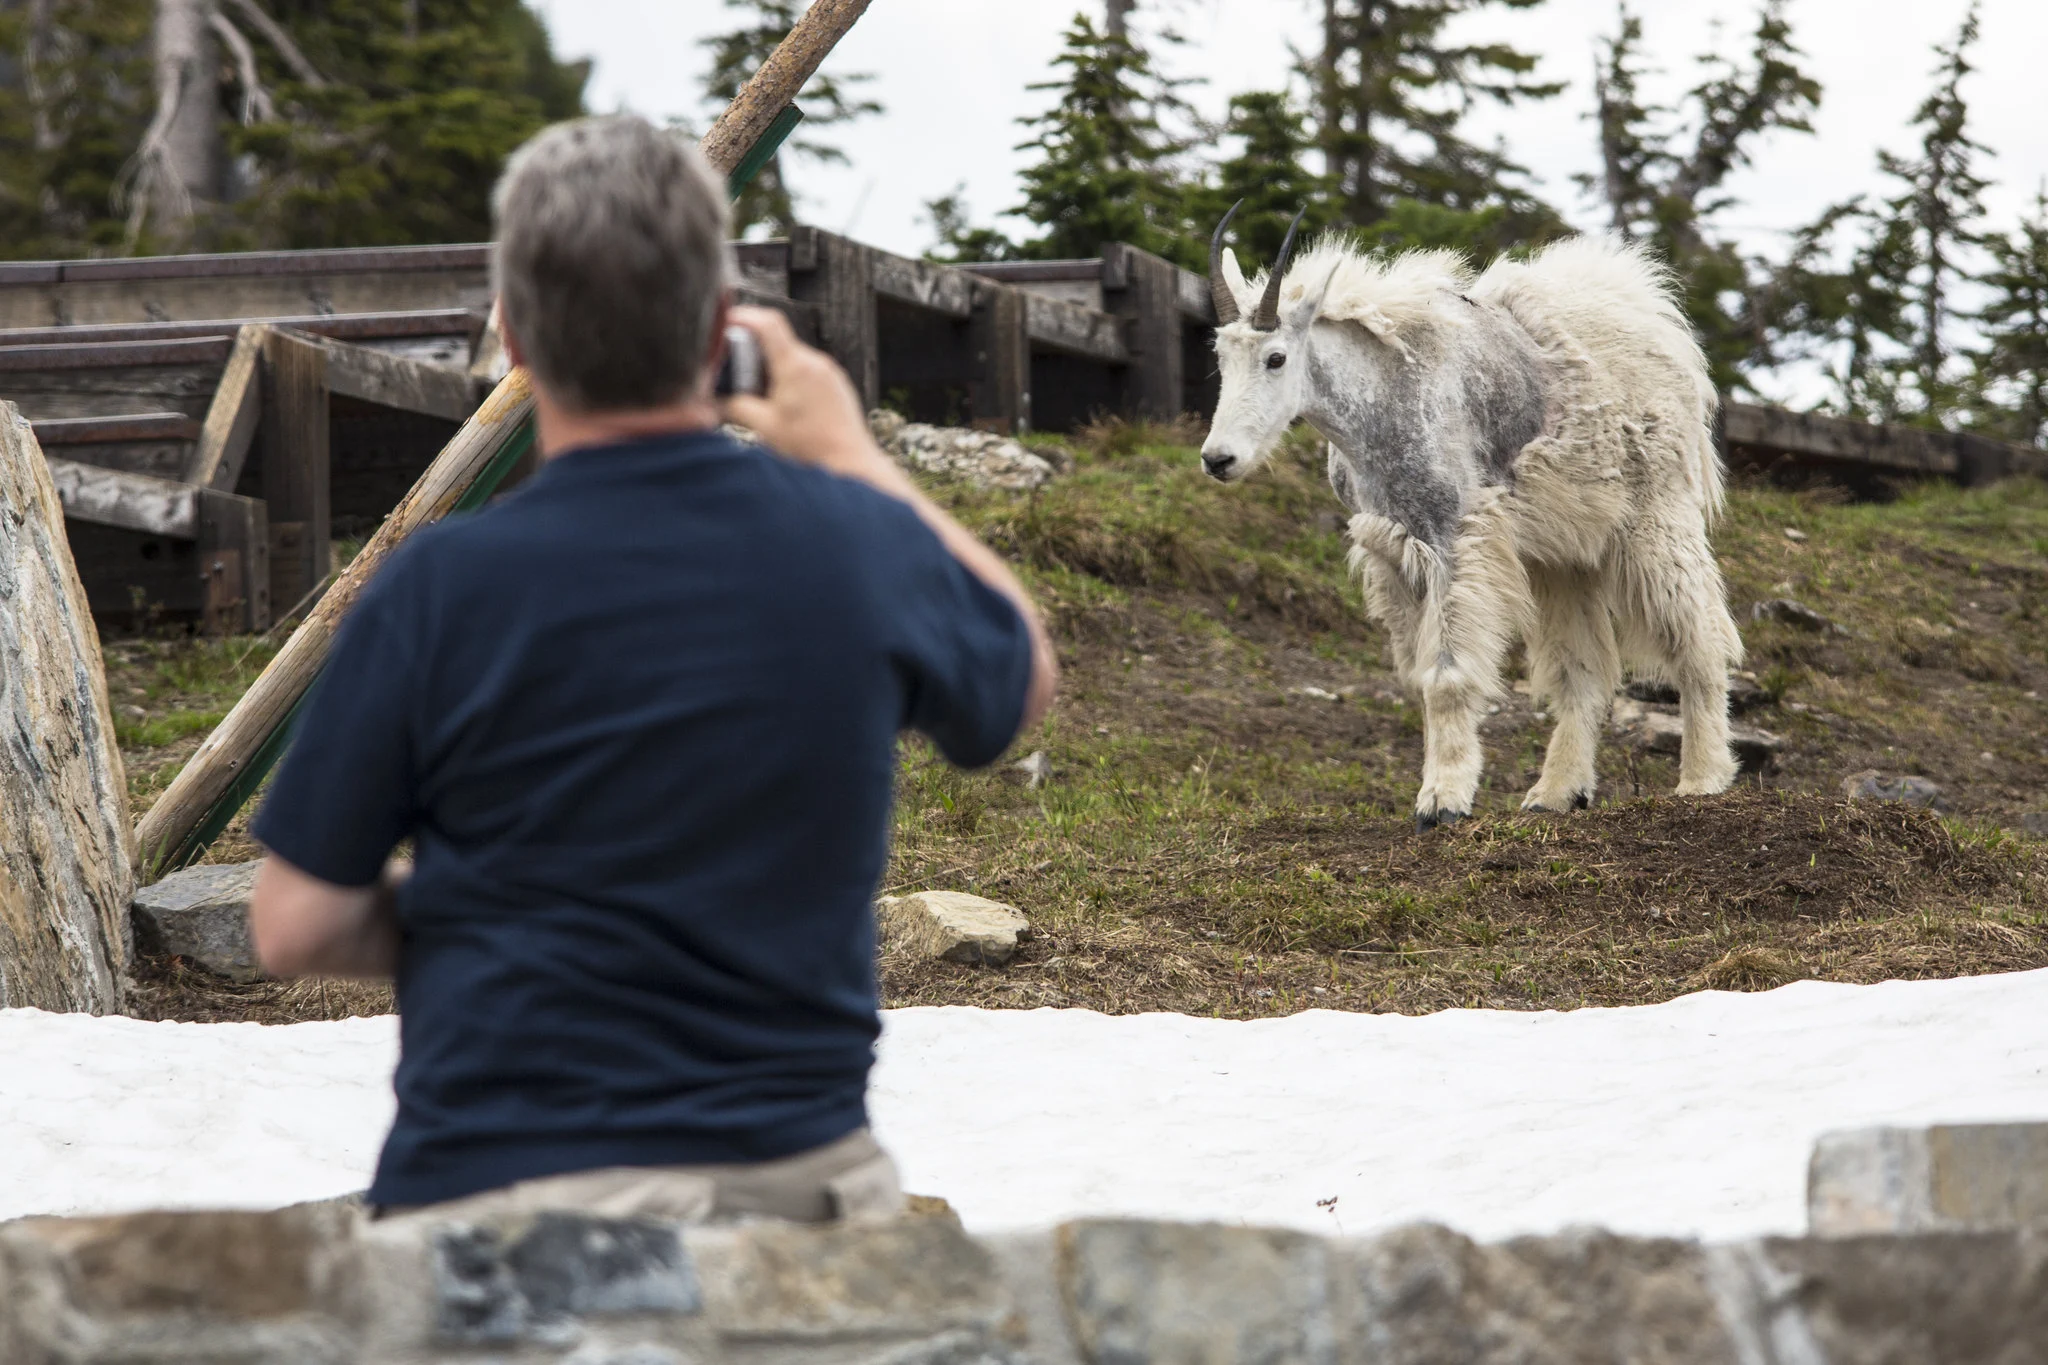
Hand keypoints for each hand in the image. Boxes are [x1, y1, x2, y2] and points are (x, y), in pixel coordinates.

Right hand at [721, 306, 888, 478]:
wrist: (851, 464)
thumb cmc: (813, 448)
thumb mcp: (764, 426)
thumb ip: (734, 407)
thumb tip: (712, 400)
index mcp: (796, 366)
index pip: (768, 323)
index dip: (743, 317)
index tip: (727, 324)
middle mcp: (816, 362)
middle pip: (777, 342)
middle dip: (752, 353)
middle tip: (735, 374)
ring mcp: (829, 372)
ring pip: (792, 358)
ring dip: (771, 369)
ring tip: (760, 397)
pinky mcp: (836, 385)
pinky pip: (808, 371)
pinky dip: (789, 379)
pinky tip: (783, 406)